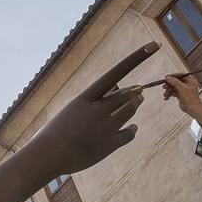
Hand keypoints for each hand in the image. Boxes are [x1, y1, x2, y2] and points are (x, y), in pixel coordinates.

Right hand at [25, 43, 155, 177]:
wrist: (46, 156)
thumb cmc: (57, 131)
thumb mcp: (73, 109)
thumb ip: (94, 100)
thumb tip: (118, 90)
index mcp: (84, 98)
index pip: (116, 73)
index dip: (136, 58)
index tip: (154, 45)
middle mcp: (96, 110)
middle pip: (127, 94)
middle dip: (136, 93)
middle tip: (140, 93)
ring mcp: (104, 128)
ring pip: (130, 110)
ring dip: (135, 106)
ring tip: (137, 103)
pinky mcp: (109, 145)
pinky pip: (129, 133)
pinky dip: (132, 129)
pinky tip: (132, 127)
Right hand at [162, 74, 201, 116]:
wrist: (192, 108)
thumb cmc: (191, 99)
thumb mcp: (182, 88)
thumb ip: (175, 82)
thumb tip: (168, 78)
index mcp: (190, 80)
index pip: (180, 75)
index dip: (173, 76)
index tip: (166, 78)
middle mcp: (187, 84)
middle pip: (176, 82)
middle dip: (169, 85)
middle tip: (164, 87)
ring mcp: (184, 90)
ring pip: (173, 87)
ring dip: (168, 91)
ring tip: (165, 94)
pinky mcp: (181, 95)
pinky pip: (173, 93)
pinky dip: (169, 95)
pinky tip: (166, 97)